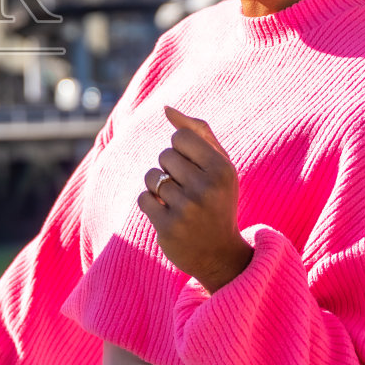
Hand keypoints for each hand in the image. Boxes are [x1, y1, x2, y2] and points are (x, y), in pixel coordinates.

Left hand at [137, 105, 252, 291]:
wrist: (220, 254)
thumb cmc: (217, 200)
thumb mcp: (219, 165)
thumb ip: (198, 132)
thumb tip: (167, 109)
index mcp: (222, 169)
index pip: (181, 136)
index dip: (181, 149)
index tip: (194, 168)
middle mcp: (206, 188)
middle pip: (165, 155)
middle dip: (170, 169)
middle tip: (188, 189)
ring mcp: (187, 209)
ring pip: (151, 176)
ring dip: (159, 188)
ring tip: (178, 203)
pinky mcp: (168, 227)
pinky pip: (143, 198)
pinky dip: (150, 204)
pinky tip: (168, 215)